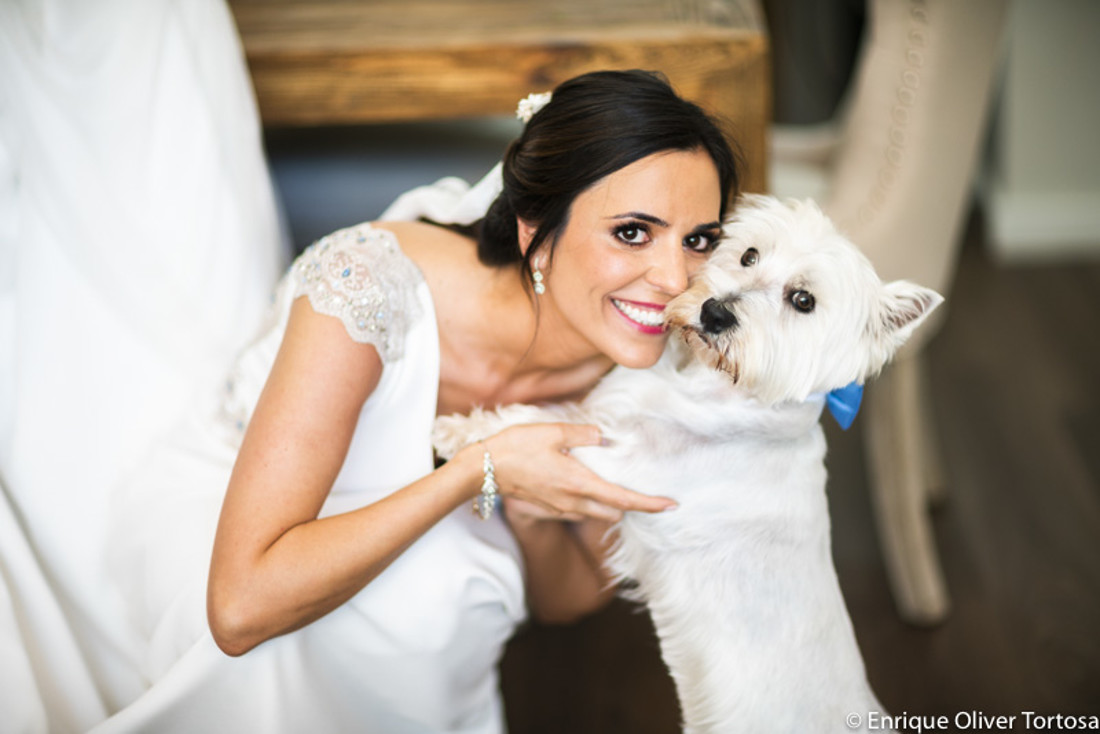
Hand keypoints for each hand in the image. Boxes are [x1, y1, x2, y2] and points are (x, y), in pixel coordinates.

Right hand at [480, 423, 675, 522]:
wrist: (483, 469)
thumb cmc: (515, 447)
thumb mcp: (552, 431)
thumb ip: (583, 433)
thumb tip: (604, 437)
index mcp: (579, 483)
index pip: (623, 500)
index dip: (650, 504)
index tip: (671, 505)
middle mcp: (573, 502)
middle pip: (614, 513)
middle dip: (630, 505)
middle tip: (640, 487)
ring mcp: (559, 508)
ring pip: (597, 514)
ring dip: (609, 504)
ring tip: (611, 482)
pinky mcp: (548, 508)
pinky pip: (578, 511)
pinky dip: (589, 502)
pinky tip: (583, 482)